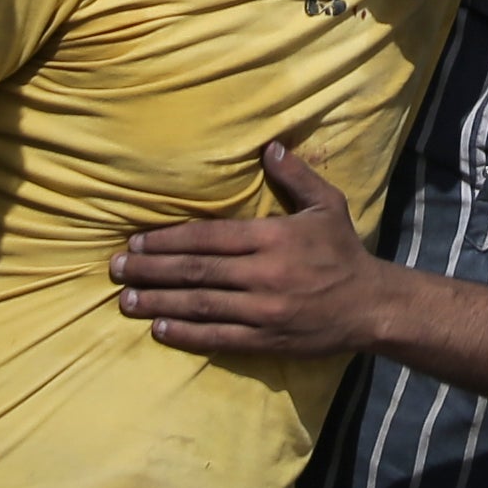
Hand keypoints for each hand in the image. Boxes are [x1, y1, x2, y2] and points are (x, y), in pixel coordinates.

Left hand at [109, 141, 382, 356]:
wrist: (372, 306)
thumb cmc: (344, 252)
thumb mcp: (327, 205)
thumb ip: (295, 176)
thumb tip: (269, 147)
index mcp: (272, 238)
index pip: (208, 237)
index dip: (168, 239)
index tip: (136, 242)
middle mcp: (263, 275)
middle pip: (195, 271)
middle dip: (150, 270)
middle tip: (115, 269)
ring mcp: (263, 311)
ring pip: (200, 305)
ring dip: (158, 303)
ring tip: (125, 301)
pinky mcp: (267, 340)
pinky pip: (219, 337)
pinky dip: (186, 334)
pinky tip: (160, 329)